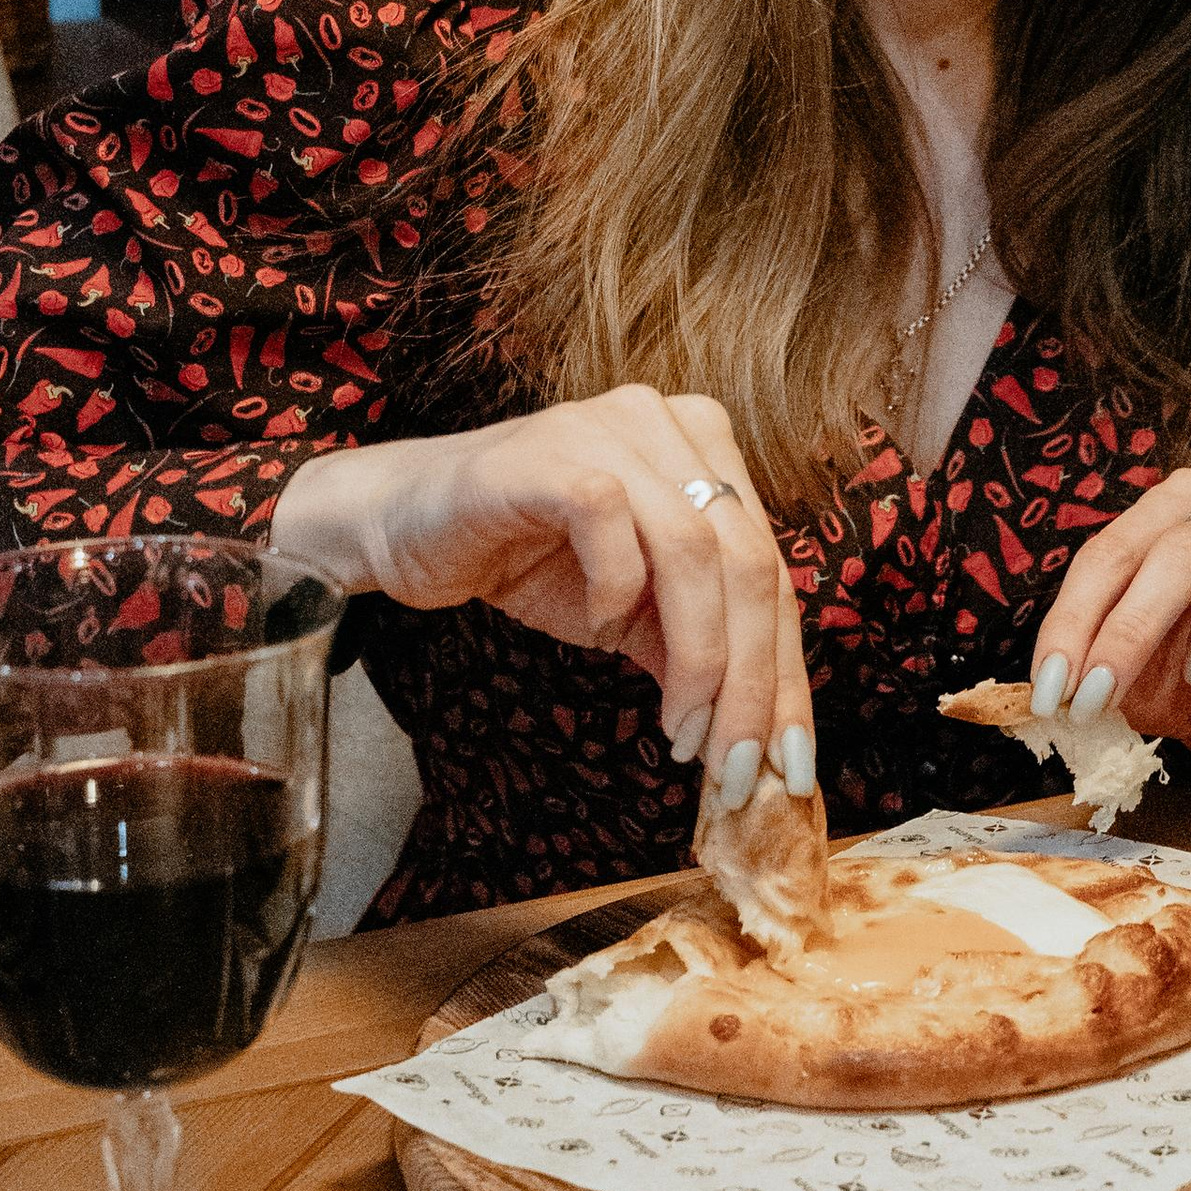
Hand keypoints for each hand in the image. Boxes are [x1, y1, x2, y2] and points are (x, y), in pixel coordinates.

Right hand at [273, 394, 812, 809]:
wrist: (401, 524)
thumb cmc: (524, 557)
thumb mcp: (630, 611)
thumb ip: (694, 646)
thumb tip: (760, 736)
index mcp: (706, 448)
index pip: (771, 571)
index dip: (787, 672)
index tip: (789, 761)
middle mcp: (670, 423)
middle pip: (749, 563)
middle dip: (753, 681)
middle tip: (735, 767)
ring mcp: (610, 427)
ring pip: (696, 550)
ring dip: (700, 658)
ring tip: (682, 732)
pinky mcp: (551, 452)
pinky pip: (610, 523)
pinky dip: (615, 592)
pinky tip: (599, 633)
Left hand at [1024, 475, 1190, 776]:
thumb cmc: (1175, 677)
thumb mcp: (1123, 672)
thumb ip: (1093, 664)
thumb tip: (1057, 688)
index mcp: (1166, 513)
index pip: (1111, 553)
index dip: (1074, 622)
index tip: (1051, 690)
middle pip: (1185, 545)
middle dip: (1132, 627)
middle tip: (1098, 697)